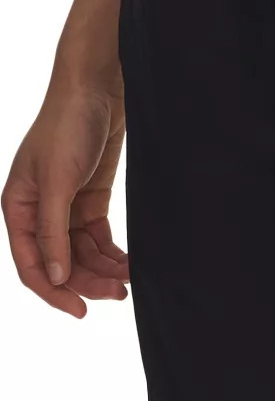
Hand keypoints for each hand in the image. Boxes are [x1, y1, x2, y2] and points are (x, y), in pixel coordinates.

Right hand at [3, 72, 128, 320]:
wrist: (96, 90)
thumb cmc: (66, 127)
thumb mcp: (56, 182)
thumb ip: (53, 233)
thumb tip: (56, 277)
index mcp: (18, 208)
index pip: (30, 265)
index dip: (53, 292)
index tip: (80, 310)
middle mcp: (38, 213)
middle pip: (61, 265)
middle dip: (88, 281)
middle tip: (119, 293)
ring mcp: (65, 209)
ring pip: (81, 256)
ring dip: (104, 270)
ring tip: (129, 278)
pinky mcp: (89, 203)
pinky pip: (98, 241)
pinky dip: (112, 255)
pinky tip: (129, 263)